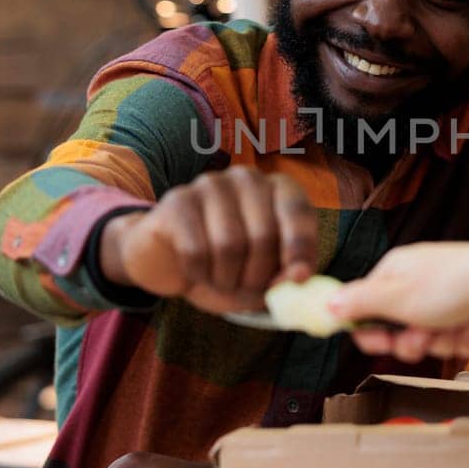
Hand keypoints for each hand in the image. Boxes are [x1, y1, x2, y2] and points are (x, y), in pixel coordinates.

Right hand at [98, 167, 317, 315]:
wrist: (167, 260)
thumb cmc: (226, 267)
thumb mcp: (262, 279)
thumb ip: (285, 278)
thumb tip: (298, 276)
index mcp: (278, 190)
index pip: (297, 210)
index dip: (300, 247)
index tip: (298, 278)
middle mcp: (247, 179)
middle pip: (263, 234)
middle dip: (257, 275)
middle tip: (245, 288)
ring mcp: (211, 185)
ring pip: (229, 244)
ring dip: (226, 278)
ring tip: (220, 279)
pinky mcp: (179, 200)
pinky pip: (196, 250)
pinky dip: (199, 274)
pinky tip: (195, 272)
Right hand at [328, 243, 468, 362]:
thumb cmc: (451, 284)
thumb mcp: (396, 297)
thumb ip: (360, 303)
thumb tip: (325, 304)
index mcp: (394, 272)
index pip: (367, 307)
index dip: (373, 332)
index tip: (380, 344)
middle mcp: (417, 281)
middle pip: (398, 328)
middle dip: (412, 341)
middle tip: (423, 339)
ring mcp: (444, 296)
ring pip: (428, 338)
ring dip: (441, 342)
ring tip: (455, 330)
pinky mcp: (467, 310)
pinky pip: (454, 338)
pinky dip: (463, 339)